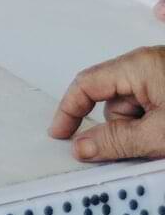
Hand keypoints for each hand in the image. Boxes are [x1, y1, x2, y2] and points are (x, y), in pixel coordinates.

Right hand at [50, 47, 164, 161]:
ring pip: (131, 108)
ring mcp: (160, 75)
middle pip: (111, 100)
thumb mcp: (159, 135)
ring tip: (164, 144)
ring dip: (140, 131)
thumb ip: (118, 141)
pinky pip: (148, 108)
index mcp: (138, 66)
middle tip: (141, 149)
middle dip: (120, 128)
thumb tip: (82, 147)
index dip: (69, 110)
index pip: (86, 84)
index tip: (60, 134)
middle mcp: (147, 64)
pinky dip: (153, 126)